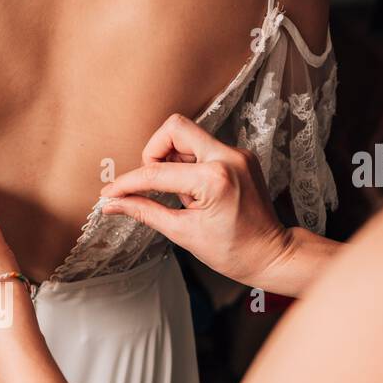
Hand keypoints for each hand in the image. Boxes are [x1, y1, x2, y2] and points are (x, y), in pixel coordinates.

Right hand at [100, 114, 290, 287]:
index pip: (157, 172)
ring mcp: (237, 154)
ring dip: (172, 159)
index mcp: (214, 179)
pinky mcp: (240, 156)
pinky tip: (194, 191)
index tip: (111, 192)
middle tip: (152, 180)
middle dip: (154, 152)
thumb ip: (144, 211)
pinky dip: (189, 164)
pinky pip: (203, 147)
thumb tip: (113, 204)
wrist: (270, 254)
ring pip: (188, 136)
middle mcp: (228, 158)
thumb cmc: (232, 250)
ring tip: (180, 193)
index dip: (128, 183)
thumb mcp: (182, 233)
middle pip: (175, 128)